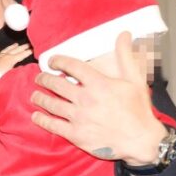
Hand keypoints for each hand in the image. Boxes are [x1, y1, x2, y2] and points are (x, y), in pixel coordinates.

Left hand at [0, 43, 31, 73]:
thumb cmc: (0, 76)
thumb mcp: (12, 74)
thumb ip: (17, 70)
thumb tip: (21, 68)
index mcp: (12, 59)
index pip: (22, 55)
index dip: (28, 52)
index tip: (33, 49)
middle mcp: (5, 56)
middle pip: (15, 50)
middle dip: (22, 47)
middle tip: (28, 44)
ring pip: (6, 50)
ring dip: (12, 47)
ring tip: (16, 44)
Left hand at [31, 31, 164, 163]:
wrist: (140, 141)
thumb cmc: (138, 109)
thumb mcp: (135, 80)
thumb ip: (125, 56)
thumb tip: (124, 34)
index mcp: (99, 84)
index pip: (71, 66)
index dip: (57, 61)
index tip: (51, 61)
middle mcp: (85, 99)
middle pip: (55, 84)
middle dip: (44, 79)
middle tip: (39, 78)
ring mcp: (78, 117)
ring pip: (50, 104)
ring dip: (39, 98)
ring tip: (35, 95)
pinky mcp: (75, 134)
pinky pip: (52, 125)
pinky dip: (41, 119)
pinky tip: (36, 115)